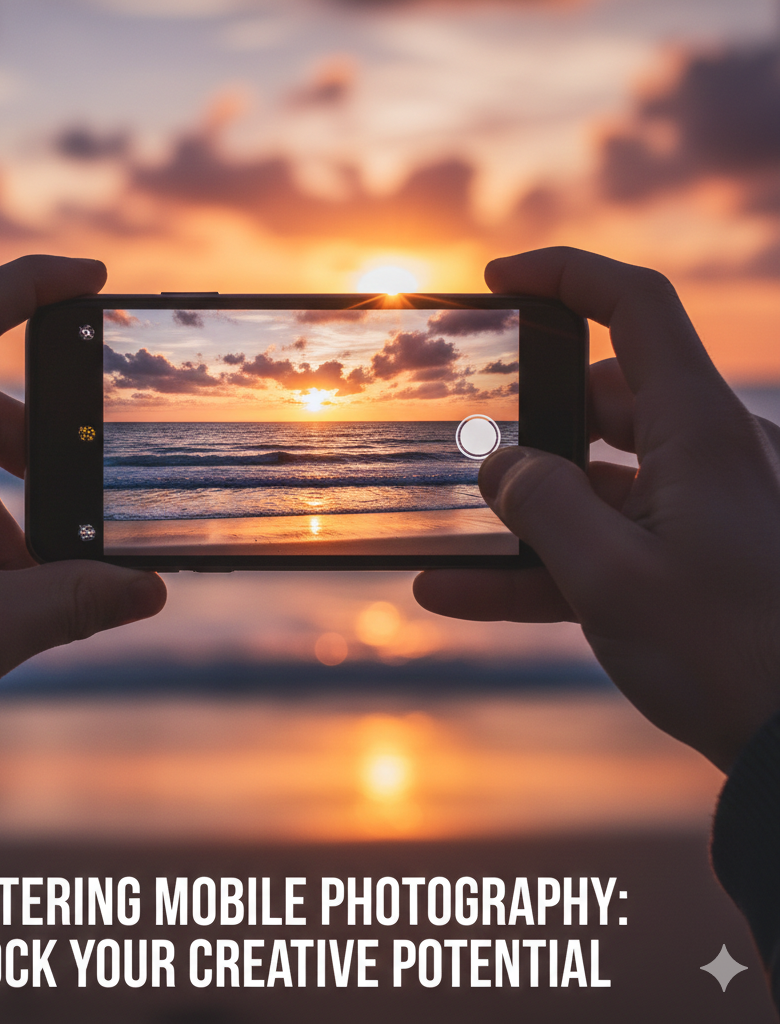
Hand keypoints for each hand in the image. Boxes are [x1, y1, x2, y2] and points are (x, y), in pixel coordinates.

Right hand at [414, 247, 779, 771]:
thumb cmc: (729, 653)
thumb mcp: (610, 578)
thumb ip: (542, 506)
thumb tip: (499, 466)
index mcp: (698, 431)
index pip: (636, 309)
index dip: (566, 276)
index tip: (499, 280)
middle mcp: (703, 456)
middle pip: (599, 401)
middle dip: (525, 429)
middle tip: (464, 456)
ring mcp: (696, 510)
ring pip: (591, 484)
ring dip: (521, 516)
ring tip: (444, 551)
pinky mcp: (686, 560)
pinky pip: (601, 545)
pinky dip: (540, 565)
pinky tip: (461, 592)